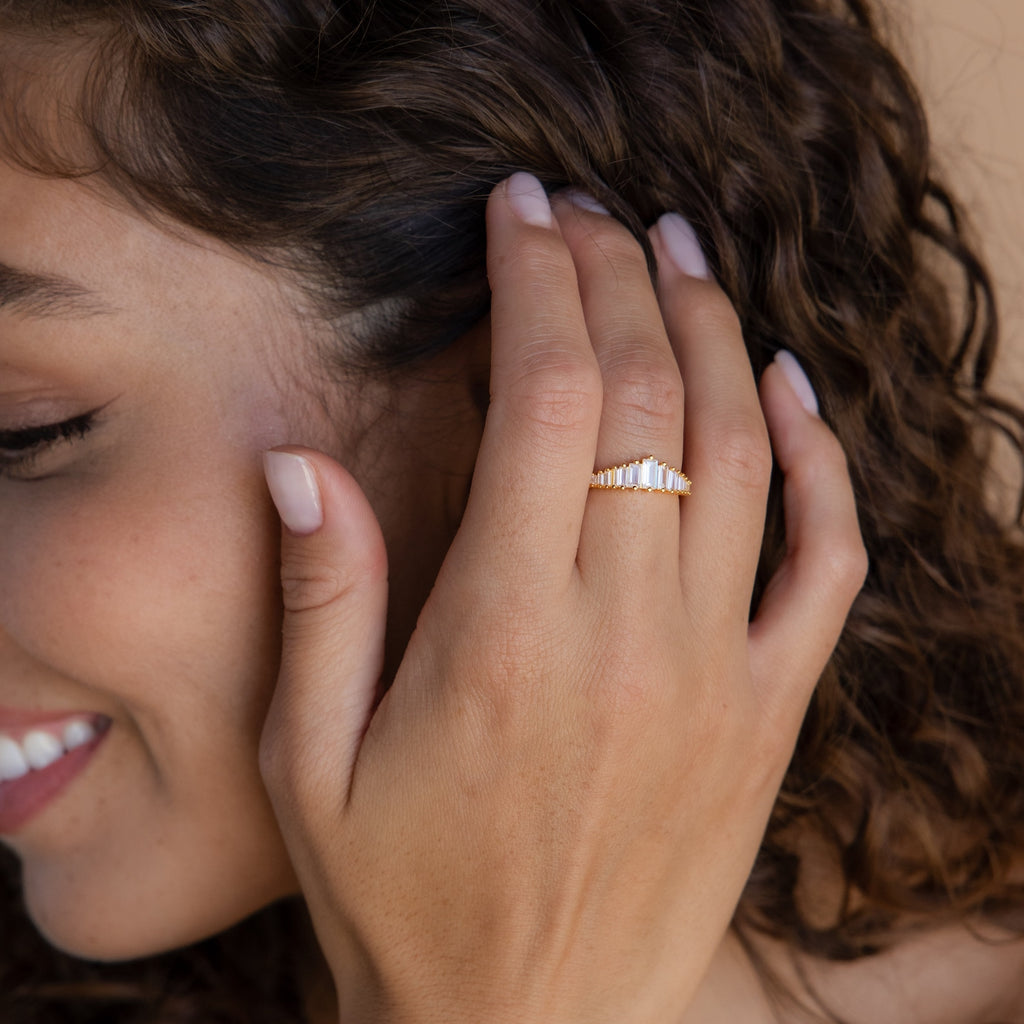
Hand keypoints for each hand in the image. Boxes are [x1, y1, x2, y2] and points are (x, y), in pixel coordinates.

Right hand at [259, 174, 866, 1022]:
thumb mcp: (313, 765)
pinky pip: (828, 563)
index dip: (536, 282)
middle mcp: (626, 637)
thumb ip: (320, 601)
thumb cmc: (406, 904)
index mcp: (503, 637)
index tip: (521, 213)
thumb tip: (301, 460)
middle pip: (646, 398)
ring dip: (714, 332)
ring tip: (678, 253)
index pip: (545, 399)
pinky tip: (791, 388)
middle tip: (591, 215)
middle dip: (617, 278)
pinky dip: (823, 463)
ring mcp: (716, 674)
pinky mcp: (770, 716)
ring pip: (746, 453)